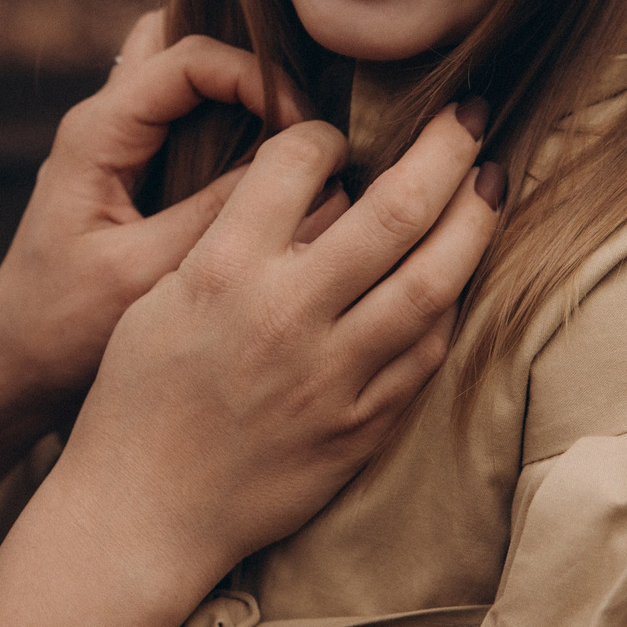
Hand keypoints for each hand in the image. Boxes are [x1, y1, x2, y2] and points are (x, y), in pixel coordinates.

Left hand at [0, 10, 310, 427]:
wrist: (11, 364)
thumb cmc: (62, 327)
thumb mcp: (145, 275)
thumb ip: (216, 216)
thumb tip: (299, 172)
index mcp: (97, 133)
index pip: (190, 58)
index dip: (257, 78)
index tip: (305, 131)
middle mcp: (102, 122)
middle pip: (176, 38)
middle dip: (243, 58)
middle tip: (298, 113)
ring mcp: (114, 144)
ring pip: (180, 74)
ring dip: (235, 89)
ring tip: (292, 136)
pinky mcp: (129, 173)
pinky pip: (184, 120)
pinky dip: (227, 125)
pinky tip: (268, 169)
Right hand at [0, 99, 503, 626]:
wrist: (142, 514)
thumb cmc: (136, 399)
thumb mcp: (157, 299)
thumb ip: (226, 240)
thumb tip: (303, 187)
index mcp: (221, 271)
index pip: (297, 162)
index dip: (325, 133)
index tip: (337, 132)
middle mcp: (285, 315)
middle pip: (394, 209)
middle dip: (444, 148)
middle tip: (471, 112)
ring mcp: (332, 376)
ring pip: (431, 282)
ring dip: (473, 222)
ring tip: (490, 181)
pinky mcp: (358, 429)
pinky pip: (425, 355)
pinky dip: (446, 307)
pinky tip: (455, 277)